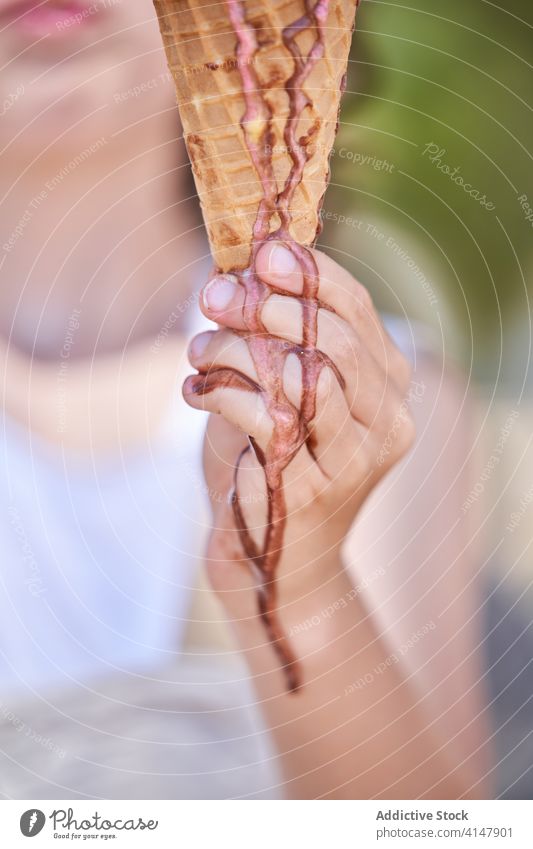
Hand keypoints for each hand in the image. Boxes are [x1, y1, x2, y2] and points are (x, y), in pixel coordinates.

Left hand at [183, 242, 414, 601]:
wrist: (269, 558)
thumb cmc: (273, 463)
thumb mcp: (280, 389)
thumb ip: (276, 337)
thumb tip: (236, 271)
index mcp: (386, 383)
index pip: (357, 310)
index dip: (310, 274)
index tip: (262, 253)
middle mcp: (386, 420)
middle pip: (335, 339)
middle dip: (265, 307)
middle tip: (212, 298)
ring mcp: (355, 459)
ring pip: (306, 374)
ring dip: (238, 349)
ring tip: (198, 351)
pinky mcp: (312, 490)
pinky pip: (268, 419)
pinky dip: (222, 392)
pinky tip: (195, 390)